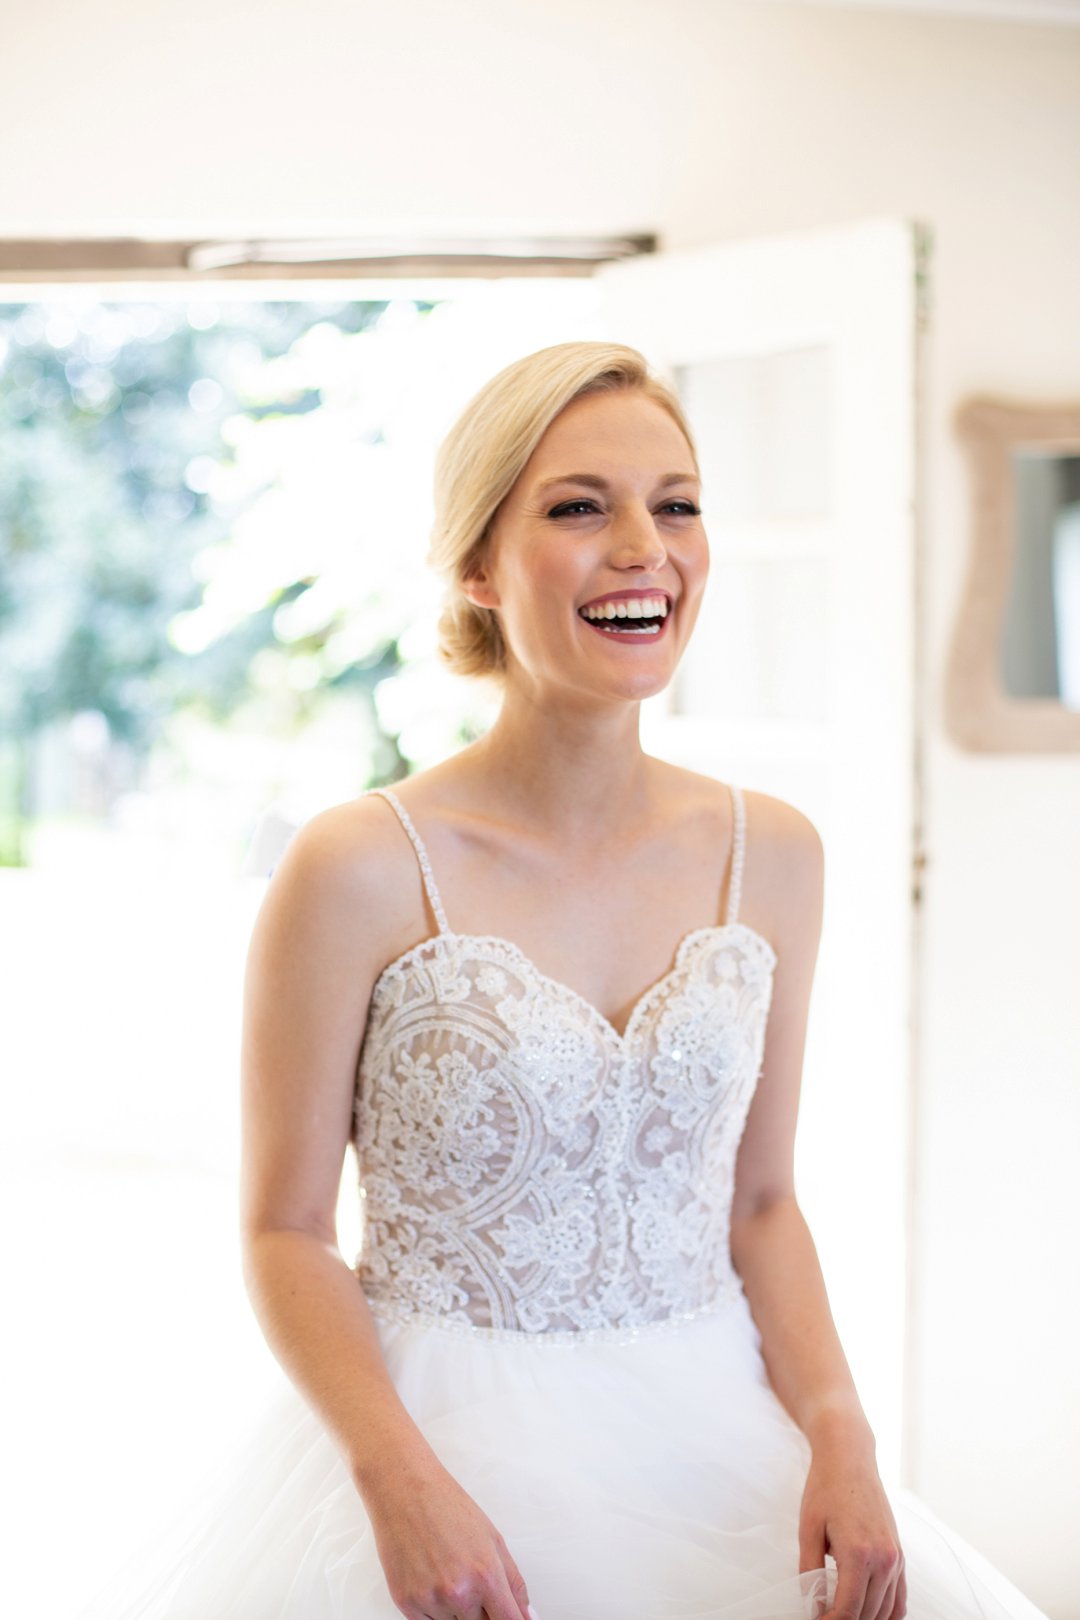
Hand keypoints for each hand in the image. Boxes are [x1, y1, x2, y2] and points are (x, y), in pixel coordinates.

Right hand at [363, 1452, 535, 1619]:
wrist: (404, 1490)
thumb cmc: (447, 1506)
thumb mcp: (493, 1538)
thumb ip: (514, 1583)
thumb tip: (526, 1616)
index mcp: (486, 1575)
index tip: (510, 1619)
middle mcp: (459, 1593)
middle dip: (482, 1610)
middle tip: (471, 1580)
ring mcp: (431, 1601)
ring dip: (455, 1609)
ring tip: (447, 1570)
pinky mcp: (406, 1604)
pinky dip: (433, 1609)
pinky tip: (431, 1578)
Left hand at [798, 1440, 906, 1619]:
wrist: (849, 1457)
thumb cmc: (825, 1488)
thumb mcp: (808, 1528)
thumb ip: (809, 1570)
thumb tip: (810, 1604)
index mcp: (859, 1555)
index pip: (847, 1611)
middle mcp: (884, 1560)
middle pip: (867, 1615)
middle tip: (823, 1618)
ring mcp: (896, 1558)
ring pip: (886, 1611)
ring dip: (865, 1619)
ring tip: (840, 1615)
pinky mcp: (900, 1554)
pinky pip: (900, 1598)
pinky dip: (886, 1613)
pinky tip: (869, 1614)